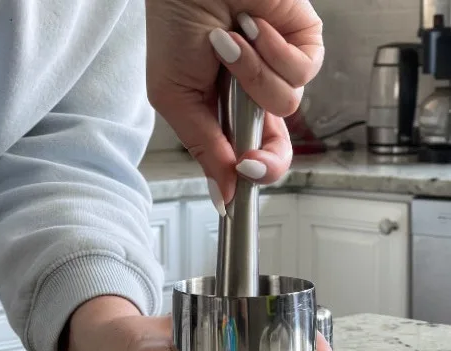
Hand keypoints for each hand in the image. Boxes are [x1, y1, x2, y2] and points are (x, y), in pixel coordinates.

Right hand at [146, 0, 323, 213]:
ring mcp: (281, 71)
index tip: (240, 181)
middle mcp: (256, 98)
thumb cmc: (174, 29)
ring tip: (229, 44)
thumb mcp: (176, 100)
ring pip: (285, 104)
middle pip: (279, 149)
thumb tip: (222, 196)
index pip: (249, 157)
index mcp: (225, 115)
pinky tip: (252, 26)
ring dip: (251, 74)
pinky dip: (271, 49)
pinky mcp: (304, 42)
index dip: (251, 175)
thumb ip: (204, 150)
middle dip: (267, 158)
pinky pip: (300, 70)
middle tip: (249, 161)